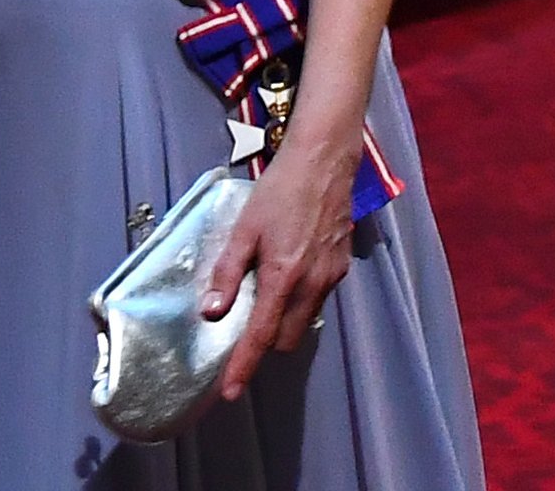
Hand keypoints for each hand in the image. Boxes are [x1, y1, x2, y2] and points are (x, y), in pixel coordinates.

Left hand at [201, 141, 355, 399]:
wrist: (324, 162)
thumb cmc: (278, 190)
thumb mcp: (245, 226)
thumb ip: (228, 270)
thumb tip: (212, 311)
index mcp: (283, 277)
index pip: (261, 336)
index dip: (244, 367)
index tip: (229, 392)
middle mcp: (311, 285)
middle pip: (286, 338)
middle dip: (266, 341)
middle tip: (245, 320)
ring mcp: (331, 277)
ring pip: (304, 320)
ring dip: (284, 319)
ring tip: (267, 288)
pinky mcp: (342, 266)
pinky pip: (318, 298)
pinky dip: (301, 297)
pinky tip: (290, 268)